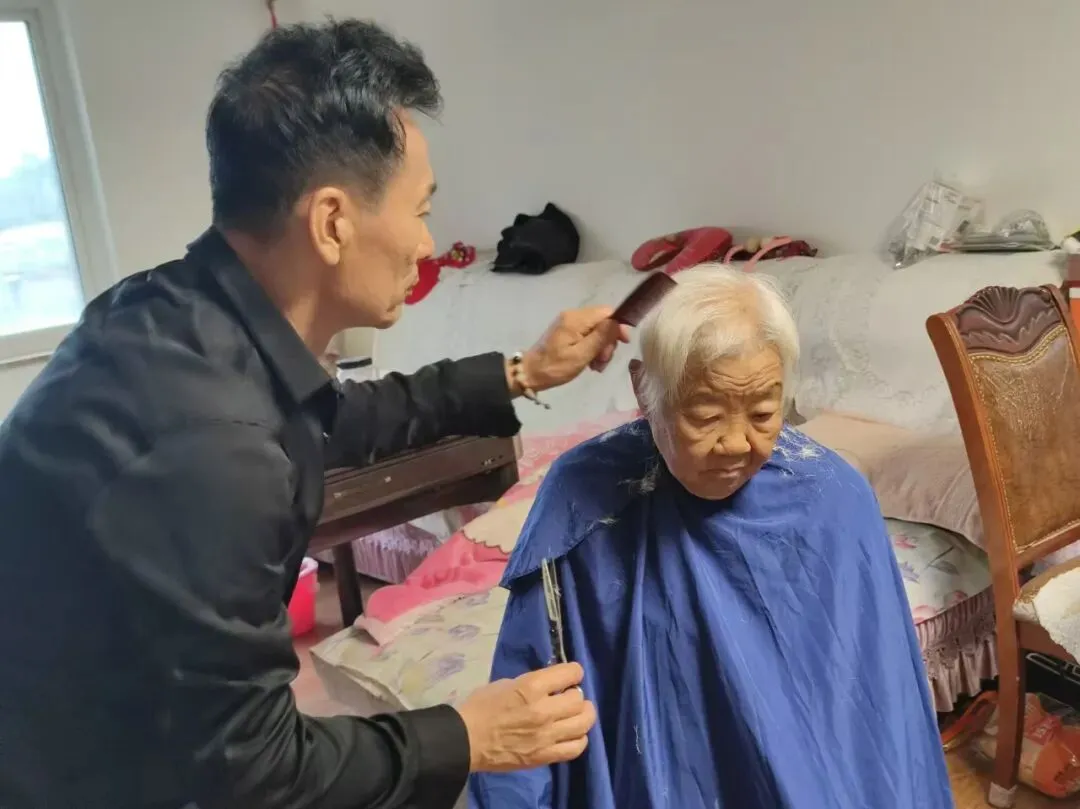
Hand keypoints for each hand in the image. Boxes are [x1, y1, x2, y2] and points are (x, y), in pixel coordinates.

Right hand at [456, 662, 596, 772]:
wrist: (466, 741)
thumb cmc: (481, 707)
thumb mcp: (506, 683)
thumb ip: (532, 683)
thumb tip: (551, 685)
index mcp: (531, 688)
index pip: (570, 673)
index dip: (574, 672)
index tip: (571, 674)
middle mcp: (544, 711)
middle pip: (579, 699)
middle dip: (576, 694)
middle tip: (568, 695)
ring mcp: (546, 736)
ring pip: (583, 723)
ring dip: (583, 715)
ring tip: (576, 714)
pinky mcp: (545, 756)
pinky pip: (575, 748)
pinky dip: (580, 738)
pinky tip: (573, 734)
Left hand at [517, 307, 630, 392]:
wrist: (530, 373)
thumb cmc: (555, 367)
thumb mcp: (580, 355)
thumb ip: (600, 337)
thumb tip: (618, 322)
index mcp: (576, 319)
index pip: (607, 312)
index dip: (618, 326)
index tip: (622, 344)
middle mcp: (573, 315)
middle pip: (603, 321)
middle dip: (608, 341)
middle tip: (603, 361)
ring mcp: (570, 323)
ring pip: (597, 329)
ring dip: (601, 347)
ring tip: (596, 366)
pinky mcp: (567, 331)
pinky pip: (588, 334)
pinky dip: (593, 347)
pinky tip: (591, 362)